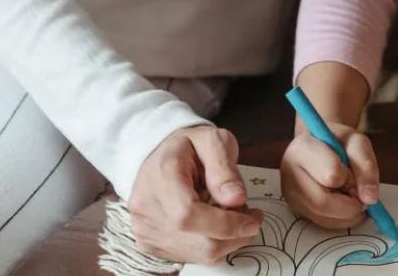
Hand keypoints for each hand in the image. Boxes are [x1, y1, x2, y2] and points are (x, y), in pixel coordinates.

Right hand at [128, 126, 262, 263]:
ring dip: (225, 240)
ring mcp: (144, 228)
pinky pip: (189, 257)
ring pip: (197, 254)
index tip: (253, 218)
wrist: (160, 154)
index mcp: (161, 175)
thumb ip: (225, 168)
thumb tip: (236, 199)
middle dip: (234, 233)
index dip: (227, 224)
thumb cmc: (189, 146)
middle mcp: (146, 206)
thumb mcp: (214, 140)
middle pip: (197, 241)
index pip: (188, 215)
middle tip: (248, 214)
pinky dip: (210, 245)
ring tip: (231, 215)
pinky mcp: (148, 243)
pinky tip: (213, 225)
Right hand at [280, 122, 378, 228]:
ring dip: (347, 212)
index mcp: (303, 148)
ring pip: (323, 217)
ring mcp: (290, 193)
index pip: (331, 174)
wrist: (319, 143)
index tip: (354, 172)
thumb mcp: (357, 142)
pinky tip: (344, 203)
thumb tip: (369, 198)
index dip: (350, 178)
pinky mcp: (295, 208)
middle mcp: (290, 172)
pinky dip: (341, 218)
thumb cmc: (337, 141)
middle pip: (323, 202)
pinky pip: (323, 223)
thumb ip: (366, 166)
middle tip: (360, 194)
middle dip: (350, 204)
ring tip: (351, 194)